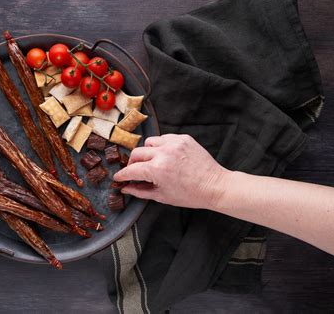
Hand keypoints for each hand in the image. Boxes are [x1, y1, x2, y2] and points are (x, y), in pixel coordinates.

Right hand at [113, 134, 228, 208]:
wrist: (215, 186)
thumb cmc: (190, 195)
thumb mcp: (162, 196)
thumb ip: (140, 191)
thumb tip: (125, 188)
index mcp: (157, 170)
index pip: (131, 170)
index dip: (122, 175)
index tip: (118, 178)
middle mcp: (163, 153)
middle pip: (137, 153)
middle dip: (133, 163)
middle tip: (135, 171)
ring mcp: (174, 144)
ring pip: (150, 142)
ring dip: (147, 152)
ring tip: (153, 162)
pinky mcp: (183, 139)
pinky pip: (164, 138)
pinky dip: (161, 146)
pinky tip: (166, 156)